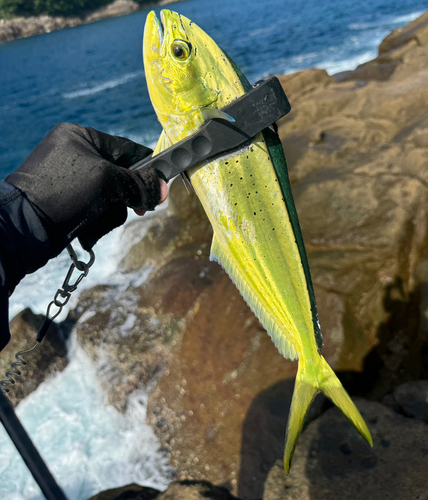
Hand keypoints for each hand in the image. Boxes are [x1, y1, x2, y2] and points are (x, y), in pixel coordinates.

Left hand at [6, 123, 167, 252]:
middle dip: (125, 196)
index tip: (160, 187)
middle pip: (121, 174)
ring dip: (111, 211)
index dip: (147, 169)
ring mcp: (71, 178)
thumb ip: (138, 183)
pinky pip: (98, 206)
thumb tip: (165, 189)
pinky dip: (99, 219)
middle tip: (135, 210)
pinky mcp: (69, 200)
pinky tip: (90, 227)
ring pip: (112, 194)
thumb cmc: (62, 193)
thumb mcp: (106, 182)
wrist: (25, 228)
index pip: (127, 149)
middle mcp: (76, 154)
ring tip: (98, 220)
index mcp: (80, 136)